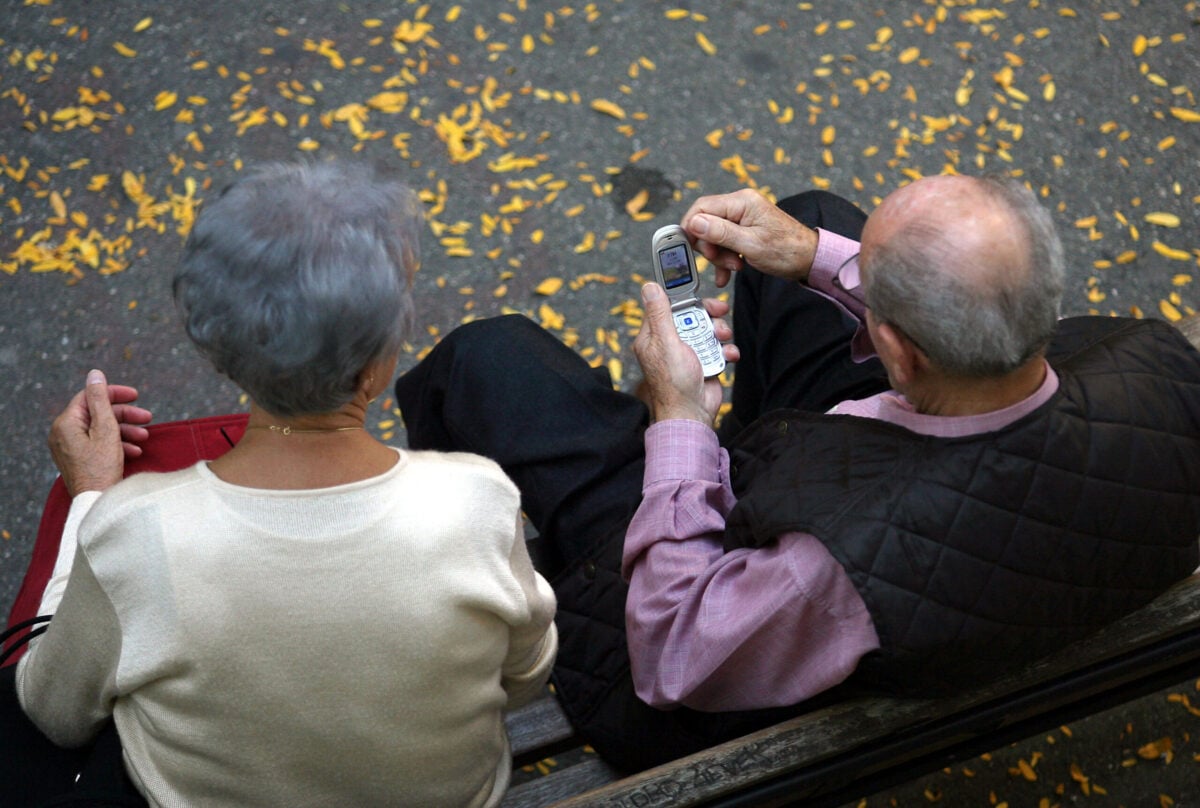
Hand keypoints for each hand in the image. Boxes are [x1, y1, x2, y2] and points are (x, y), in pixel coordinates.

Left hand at [48, 370, 152, 496]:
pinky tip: (134, 450)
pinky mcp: (78, 459)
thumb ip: (101, 400)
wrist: (96, 502)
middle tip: (148, 418)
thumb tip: (95, 374)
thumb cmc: (101, 468)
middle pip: (97, 414)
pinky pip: (98, 444)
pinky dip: (117, 444)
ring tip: (145, 437)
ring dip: (125, 431)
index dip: (114, 394)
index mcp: (66, 423)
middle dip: (125, 416)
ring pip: (100, 430)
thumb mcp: (106, 430)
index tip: (136, 395)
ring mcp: (70, 447)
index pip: (90, 397)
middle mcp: (63, 434)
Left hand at [633, 284, 738, 424]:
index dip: (684, 298)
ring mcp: (688, 352)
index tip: (699, 294)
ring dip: (720, 332)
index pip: (667, 307)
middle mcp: (670, 342)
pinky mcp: (704, 362)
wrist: (693, 414)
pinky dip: (726, 350)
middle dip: (708, 315)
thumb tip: (649, 287)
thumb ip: (660, 314)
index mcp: (654, 337)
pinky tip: (727, 355)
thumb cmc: (674, 383)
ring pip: (708, 329)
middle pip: (692, 315)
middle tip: (720, 313)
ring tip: (722, 339)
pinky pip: (718, 348)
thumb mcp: (666, 342)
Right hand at [681, 189, 819, 287]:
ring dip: (719, 255)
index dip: (691, 227)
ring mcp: (743, 217)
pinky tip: (728, 272)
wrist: (809, 259)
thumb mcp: (750, 244)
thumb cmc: (786, 251)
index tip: (689, 248)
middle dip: (710, 246)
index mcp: (742, 202)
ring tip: (734, 267)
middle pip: (706, 222)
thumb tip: (694, 223)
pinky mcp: (745, 229)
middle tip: (721, 262)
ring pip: (714, 235)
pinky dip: (724, 257)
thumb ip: (720, 233)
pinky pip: (725, 241)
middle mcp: (741, 205)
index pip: (702, 207)